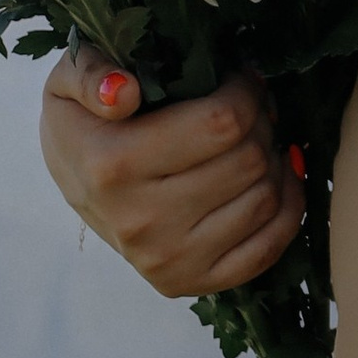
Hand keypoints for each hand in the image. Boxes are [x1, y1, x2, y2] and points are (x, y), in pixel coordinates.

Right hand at [39, 43, 304, 299]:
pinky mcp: (188, 283)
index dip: (246, 92)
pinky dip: (287, 208)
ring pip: (265, 199)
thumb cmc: (85, 120)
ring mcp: (166, 259)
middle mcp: (140, 220)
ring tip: (254, 140)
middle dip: (261, 122)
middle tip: (249, 108)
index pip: (222, 122)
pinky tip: (276, 178)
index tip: (239, 79)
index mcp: (112, 164)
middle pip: (249, 160)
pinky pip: (267, 249)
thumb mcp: (69, 79)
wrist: (73, 180)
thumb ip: (90, 74)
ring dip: (274, 160)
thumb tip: (126, 92)